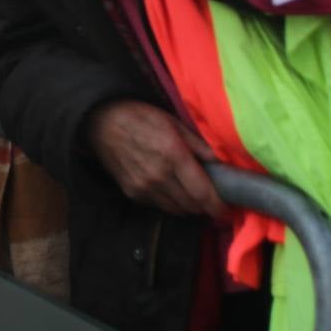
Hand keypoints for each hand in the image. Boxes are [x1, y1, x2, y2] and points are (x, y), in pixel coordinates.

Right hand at [87, 100, 226, 218]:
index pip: (203, 193)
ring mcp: (144, 186)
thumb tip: (221, 163)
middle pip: (192, 206)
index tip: (227, 212)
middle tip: (210, 198)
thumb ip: (197, 144)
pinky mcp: (132, 192)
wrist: (102, 121)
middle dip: (205, 206)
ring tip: (191, 195)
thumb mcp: (172, 122)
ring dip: (188, 206)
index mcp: (173, 155)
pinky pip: (159, 206)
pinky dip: (170, 203)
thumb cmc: (140, 117)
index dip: (218, 208)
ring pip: (177, 210)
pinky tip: (170, 190)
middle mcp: (159, 176)